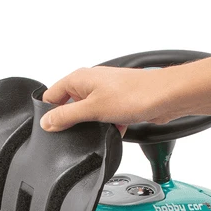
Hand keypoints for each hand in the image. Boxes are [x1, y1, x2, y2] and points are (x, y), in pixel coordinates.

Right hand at [40, 66, 180, 132]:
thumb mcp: (91, 109)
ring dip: (93, 126)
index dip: (49, 113)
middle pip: (69, 106)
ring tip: (100, 129)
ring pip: (88, 115)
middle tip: (78, 132)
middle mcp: (90, 82)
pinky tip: (115, 129)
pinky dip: (108, 126)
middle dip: (72, 122)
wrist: (164, 98)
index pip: (52, 95)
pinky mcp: (117, 103)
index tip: (51, 129)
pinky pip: (104, 118)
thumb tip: (46, 122)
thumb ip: (66, 116)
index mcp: (79, 78)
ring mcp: (104, 92)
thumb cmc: (133, 94)